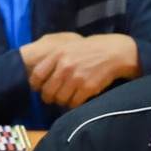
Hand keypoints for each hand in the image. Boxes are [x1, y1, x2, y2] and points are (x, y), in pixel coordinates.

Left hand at [25, 34, 140, 108]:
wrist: (114, 52)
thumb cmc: (90, 49)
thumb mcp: (69, 46)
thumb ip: (54, 58)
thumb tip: (39, 73)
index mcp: (58, 54)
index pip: (37, 75)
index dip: (35, 85)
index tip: (38, 89)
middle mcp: (65, 66)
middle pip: (48, 91)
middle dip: (48, 98)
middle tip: (52, 98)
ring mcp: (77, 78)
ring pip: (60, 99)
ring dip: (62, 101)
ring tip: (67, 97)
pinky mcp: (88, 87)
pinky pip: (74, 103)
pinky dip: (74, 104)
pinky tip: (77, 98)